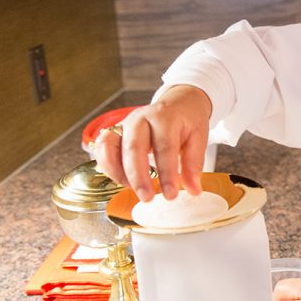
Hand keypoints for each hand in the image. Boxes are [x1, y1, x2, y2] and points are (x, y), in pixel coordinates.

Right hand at [95, 85, 211, 201]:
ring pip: (110, 146)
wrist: (178, 102)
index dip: (166, 173)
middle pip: (133, 147)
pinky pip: (102, 148)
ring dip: (118, 172)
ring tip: (132, 190)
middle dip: (138, 176)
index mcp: (165, 117)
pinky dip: (108, 166)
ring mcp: (124, 124)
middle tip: (147, 198)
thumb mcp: (198, 137)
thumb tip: (193, 189)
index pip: (164, 146)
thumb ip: (194, 163)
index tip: (171, 194)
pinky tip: (123, 181)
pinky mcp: (115, 132)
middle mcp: (141, 119)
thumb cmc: (186, 120)